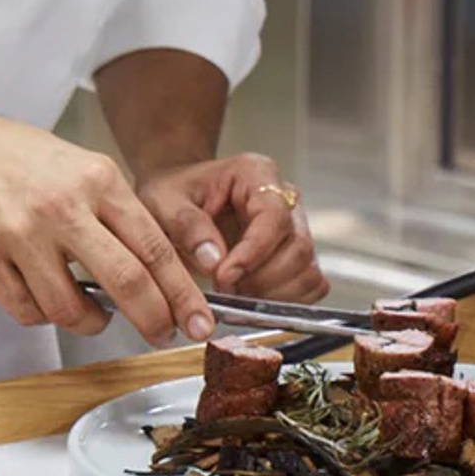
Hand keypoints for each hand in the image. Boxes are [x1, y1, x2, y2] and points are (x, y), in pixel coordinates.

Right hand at [0, 115, 214, 346]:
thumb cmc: (29, 165)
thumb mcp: (89, 170)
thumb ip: (124, 218)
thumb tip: (165, 277)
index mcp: (98, 182)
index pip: (155, 248)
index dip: (182, 293)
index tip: (198, 320)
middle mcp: (62, 207)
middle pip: (125, 281)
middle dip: (153, 319)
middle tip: (162, 333)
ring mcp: (19, 233)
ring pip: (70, 309)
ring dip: (92, 323)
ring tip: (94, 314)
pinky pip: (27, 311)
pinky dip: (44, 315)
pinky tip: (48, 298)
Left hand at [136, 153, 328, 303]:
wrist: (178, 201)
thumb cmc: (175, 194)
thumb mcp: (165, 202)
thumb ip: (188, 226)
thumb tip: (214, 261)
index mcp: (257, 174)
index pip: (274, 216)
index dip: (253, 252)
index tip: (223, 277)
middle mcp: (284, 199)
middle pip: (298, 247)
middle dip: (261, 280)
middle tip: (224, 291)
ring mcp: (295, 228)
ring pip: (307, 271)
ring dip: (273, 295)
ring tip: (235, 296)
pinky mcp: (296, 256)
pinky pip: (309, 286)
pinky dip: (284, 302)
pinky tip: (251, 300)